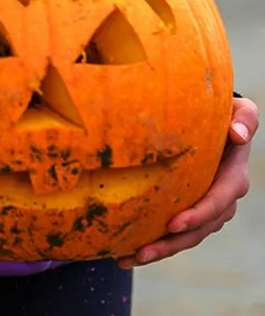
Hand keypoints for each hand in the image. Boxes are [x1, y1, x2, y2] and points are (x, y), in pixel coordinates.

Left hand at [119, 96, 258, 267]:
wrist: (218, 125)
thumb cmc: (226, 115)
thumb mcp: (241, 112)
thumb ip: (244, 119)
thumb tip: (238, 134)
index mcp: (232, 177)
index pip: (217, 201)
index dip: (197, 214)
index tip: (173, 224)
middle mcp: (222, 200)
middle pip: (198, 229)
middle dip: (171, 243)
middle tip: (142, 251)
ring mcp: (207, 209)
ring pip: (185, 237)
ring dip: (158, 250)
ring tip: (128, 258)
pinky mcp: (191, 211)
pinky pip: (175, 232)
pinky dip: (154, 243)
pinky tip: (127, 253)